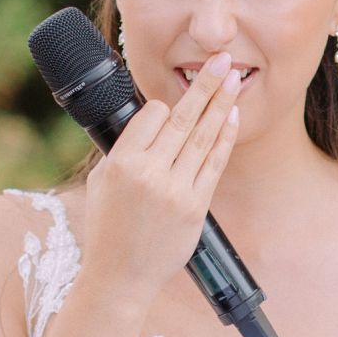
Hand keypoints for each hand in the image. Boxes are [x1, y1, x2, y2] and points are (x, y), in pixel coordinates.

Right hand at [77, 52, 243, 310]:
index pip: (153, 115)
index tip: (168, 106)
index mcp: (121, 164)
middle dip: (206, 84)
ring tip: (235, 77)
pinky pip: (215, 162)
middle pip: (184, 118)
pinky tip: (232, 115)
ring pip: (204, 136)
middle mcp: (150, 174)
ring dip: (221, 103)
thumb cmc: (106, 229)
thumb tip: (150, 120)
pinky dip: (224, 136)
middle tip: (223, 58)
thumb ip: (124, 150)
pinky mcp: (196, 207)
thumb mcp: (102, 182)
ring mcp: (176, 191)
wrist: (119, 277)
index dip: (162, 107)